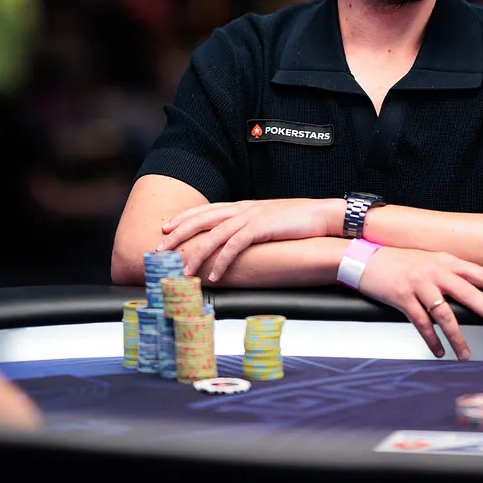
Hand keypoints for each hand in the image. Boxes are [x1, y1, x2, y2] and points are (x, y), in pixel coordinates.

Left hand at [159, 197, 341, 280]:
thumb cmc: (299, 221)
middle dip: (178, 236)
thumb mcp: (270, 220)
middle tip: (158, 250)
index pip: (207, 211)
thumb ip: (252, 226)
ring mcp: (251, 217)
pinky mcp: (261, 228)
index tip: (166, 229)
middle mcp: (243, 209)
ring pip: (213, 235)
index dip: (184, 219)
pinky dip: (221, 262)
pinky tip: (214, 276)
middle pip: (202, 220)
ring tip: (182, 272)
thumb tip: (239, 238)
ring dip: (196, 254)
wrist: (324, 215)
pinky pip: (235, 246)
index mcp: (243, 206)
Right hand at [355, 247, 482, 360]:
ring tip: (466, 355)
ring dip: (457, 338)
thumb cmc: (399, 262)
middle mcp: (436, 271)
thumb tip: (472, 290)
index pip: (481, 273)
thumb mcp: (429, 261)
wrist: (365, 258)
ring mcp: (420, 284)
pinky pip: (422, 324)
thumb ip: (450, 274)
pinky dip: (432, 340)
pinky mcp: (403, 298)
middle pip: (470, 294)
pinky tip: (439, 351)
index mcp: (446, 261)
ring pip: (446, 315)